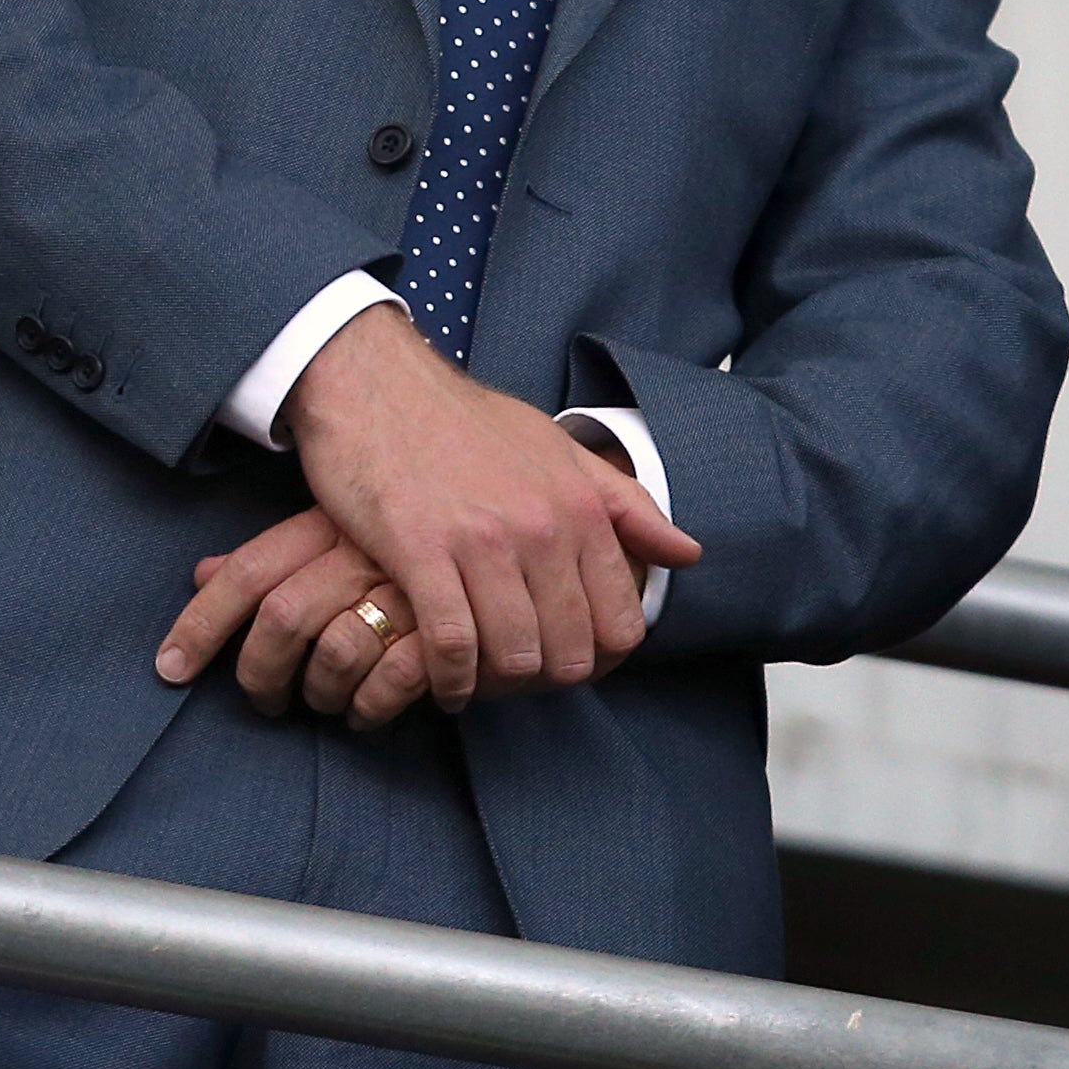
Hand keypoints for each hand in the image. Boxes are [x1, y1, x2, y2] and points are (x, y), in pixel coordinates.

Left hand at [155, 505, 430, 726]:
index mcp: (335, 519)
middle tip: (265, 704)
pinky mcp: (452, 620)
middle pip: (280, 618)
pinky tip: (373, 712)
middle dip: (259, 677)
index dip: (199, 624)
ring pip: (332, 655)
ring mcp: (409, 583)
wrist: (527, 501)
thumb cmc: (426, 515)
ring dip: (321, 697)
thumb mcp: (351, 517)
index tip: (169, 670)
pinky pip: (391, 680)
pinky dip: (372, 707)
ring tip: (331, 706)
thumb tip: (199, 571)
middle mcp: (366, 547)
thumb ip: (282, 550)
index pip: (248, 570)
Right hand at [182, 305, 698, 710]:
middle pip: (570, 653)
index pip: (621, 624)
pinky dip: (449, 679)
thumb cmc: (467, 422)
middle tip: (516, 677)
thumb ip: (626, 508)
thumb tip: (689, 553)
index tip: (566, 662)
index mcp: (582, 508)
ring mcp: (483, 541)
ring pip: (514, 657)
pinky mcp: (421, 551)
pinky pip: (452, 645)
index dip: (599, 660)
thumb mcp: (560, 451)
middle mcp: (543, 528)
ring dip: (495, 683)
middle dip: (545, 678)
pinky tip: (443, 680)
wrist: (379, 384)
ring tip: (479, 680)